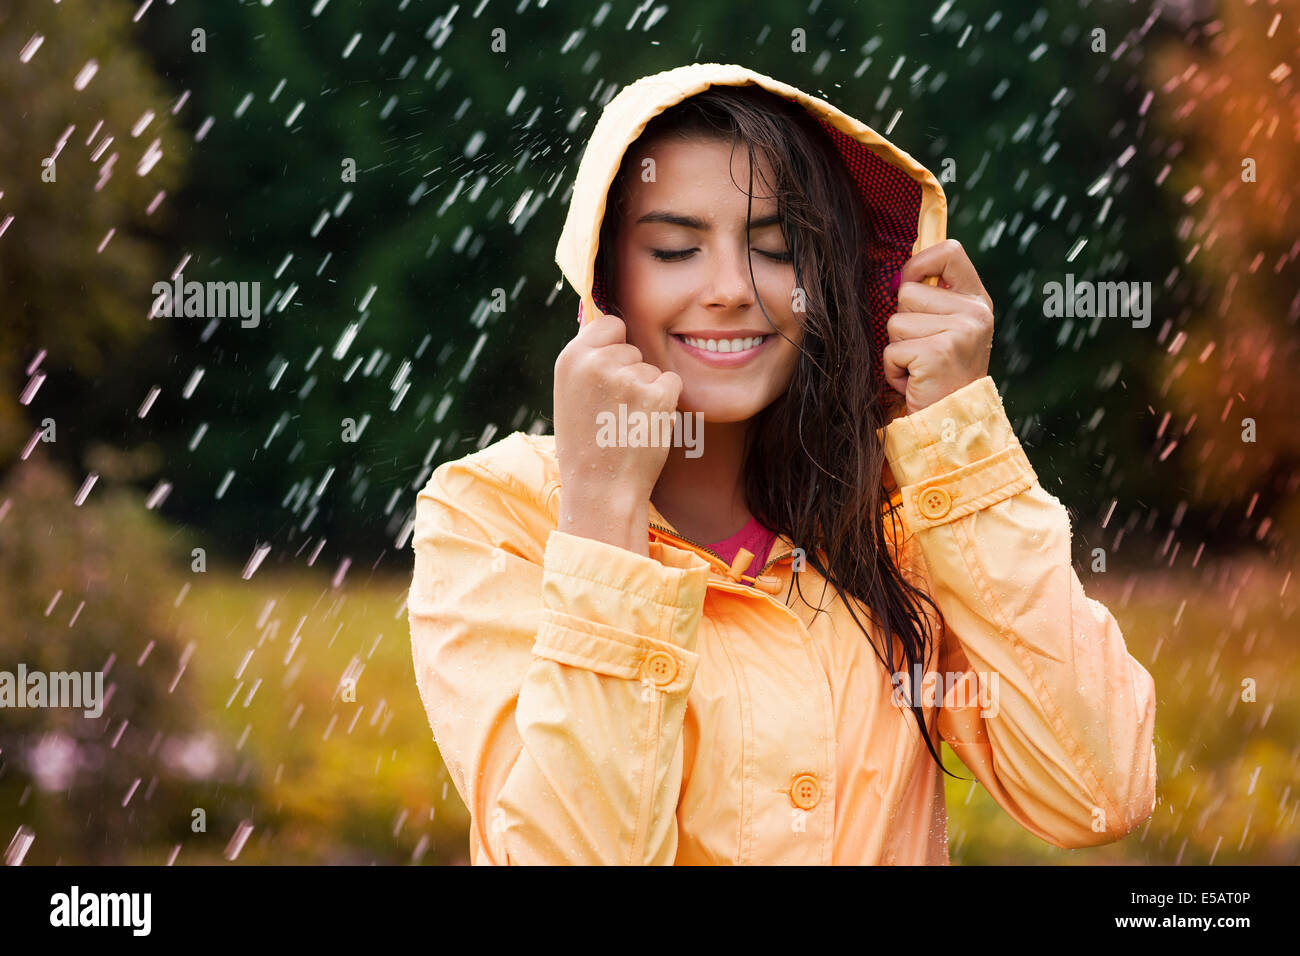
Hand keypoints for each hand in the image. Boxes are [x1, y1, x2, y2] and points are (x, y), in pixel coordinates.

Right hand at [553, 308, 682, 554]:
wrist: (601, 490)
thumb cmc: (585, 446)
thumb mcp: (570, 395)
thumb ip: (588, 362)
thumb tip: (612, 329)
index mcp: (571, 358)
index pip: (609, 323)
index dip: (615, 346)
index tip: (610, 373)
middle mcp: (597, 362)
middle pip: (633, 348)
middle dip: (630, 374)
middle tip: (613, 412)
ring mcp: (629, 378)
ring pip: (652, 368)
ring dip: (647, 392)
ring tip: (625, 423)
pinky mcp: (658, 394)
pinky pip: (672, 383)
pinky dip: (666, 403)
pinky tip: (645, 426)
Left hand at [882, 239, 994, 414]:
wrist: (951, 423)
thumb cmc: (940, 376)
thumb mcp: (946, 329)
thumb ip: (932, 299)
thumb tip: (898, 273)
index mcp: (978, 302)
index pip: (950, 252)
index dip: (920, 263)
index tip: (910, 283)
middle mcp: (975, 313)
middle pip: (907, 292)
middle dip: (902, 324)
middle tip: (921, 351)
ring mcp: (959, 332)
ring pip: (895, 321)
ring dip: (897, 349)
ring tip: (919, 368)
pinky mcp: (938, 353)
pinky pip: (891, 349)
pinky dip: (893, 370)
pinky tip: (915, 382)